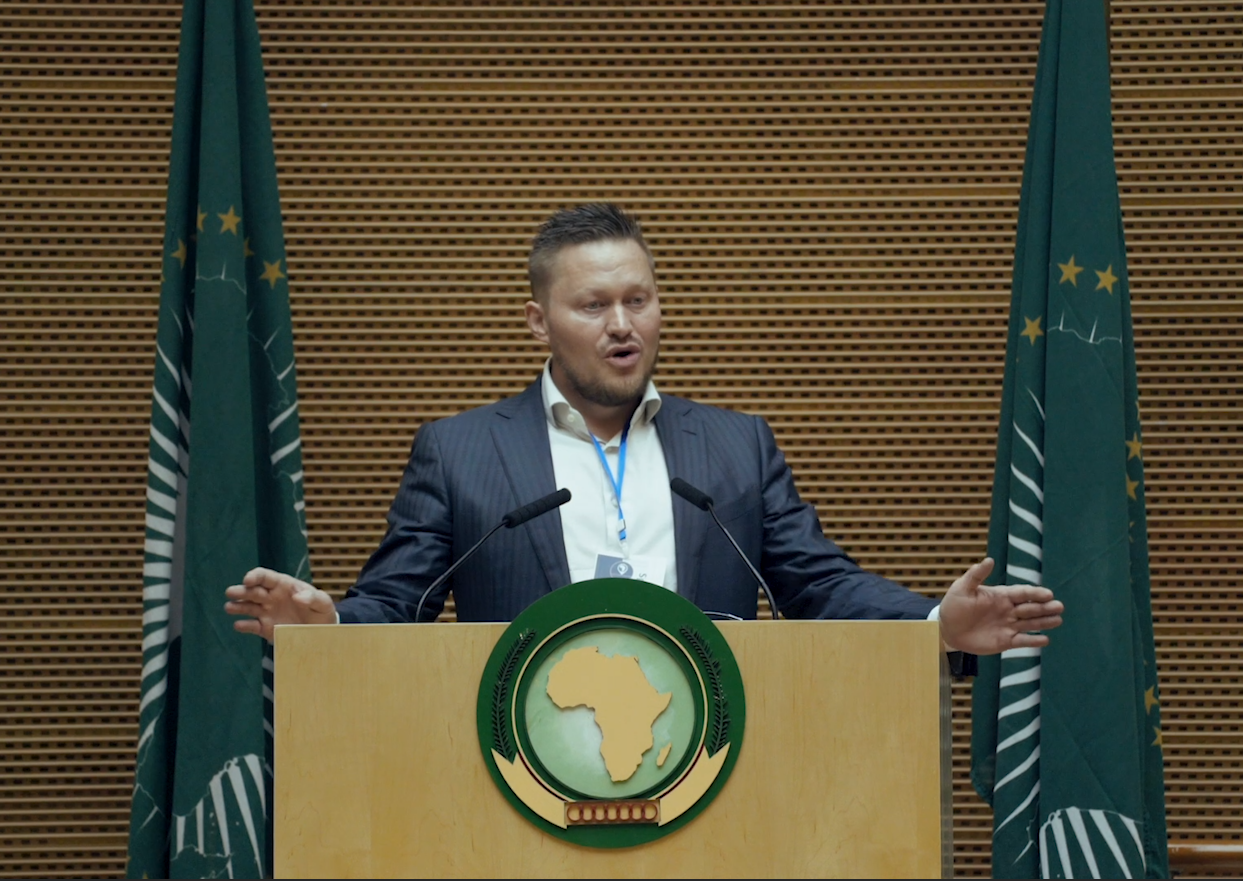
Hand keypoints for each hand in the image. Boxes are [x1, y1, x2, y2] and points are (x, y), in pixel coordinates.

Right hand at [224, 567, 336, 642]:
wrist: (321, 632)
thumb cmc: (321, 610)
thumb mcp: (323, 602)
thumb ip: (313, 597)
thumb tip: (297, 596)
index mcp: (283, 585)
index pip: (265, 577)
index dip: (255, 576)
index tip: (248, 580)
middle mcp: (270, 597)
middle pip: (252, 591)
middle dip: (240, 591)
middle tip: (231, 593)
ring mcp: (266, 613)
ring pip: (247, 607)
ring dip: (237, 606)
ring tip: (229, 608)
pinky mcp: (265, 628)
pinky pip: (251, 626)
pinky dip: (244, 626)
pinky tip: (239, 625)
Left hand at [937, 557, 1063, 654]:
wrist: (947, 629)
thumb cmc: (954, 605)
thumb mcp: (962, 588)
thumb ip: (976, 575)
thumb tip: (989, 560)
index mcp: (1001, 596)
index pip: (1022, 593)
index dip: (1035, 593)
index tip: (1048, 594)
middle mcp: (1008, 610)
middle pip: (1030, 608)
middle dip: (1045, 607)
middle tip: (1059, 606)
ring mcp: (1008, 625)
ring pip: (1031, 623)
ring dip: (1044, 622)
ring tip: (1058, 620)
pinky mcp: (1005, 641)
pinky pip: (1022, 641)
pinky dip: (1033, 641)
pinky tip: (1045, 640)